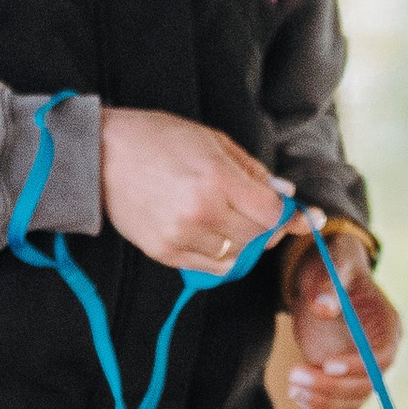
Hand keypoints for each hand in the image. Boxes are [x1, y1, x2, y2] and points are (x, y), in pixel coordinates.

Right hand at [99, 106, 290, 275]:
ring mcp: (182, 236)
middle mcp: (202, 211)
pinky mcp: (166, 253)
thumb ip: (252, 171)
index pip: (274, 213)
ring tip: (229, 218)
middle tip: (260, 213)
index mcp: (217, 178)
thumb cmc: (158, 139)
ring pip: (237, 257)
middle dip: (267, 228)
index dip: (293, 217)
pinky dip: (221, 256)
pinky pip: (211, 268)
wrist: (101, 155)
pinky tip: (212, 233)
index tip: (306, 218)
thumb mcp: (212, 141)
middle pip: (259, 238)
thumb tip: (287, 195)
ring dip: (244, 242)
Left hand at [284, 227, 401, 408]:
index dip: (359, 366)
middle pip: (368, 386)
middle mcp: (380, 352)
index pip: (382, 357)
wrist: (323, 274)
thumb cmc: (332, 263)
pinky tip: (297, 396)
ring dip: (322, 401)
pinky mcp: (343, 378)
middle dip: (333, 387)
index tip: (328, 364)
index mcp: (387, 325)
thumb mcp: (331, 263)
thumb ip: (328, 283)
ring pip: (352, 400)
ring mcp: (361, 368)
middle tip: (296, 376)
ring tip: (292, 384)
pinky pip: (339, 406)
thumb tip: (323, 309)